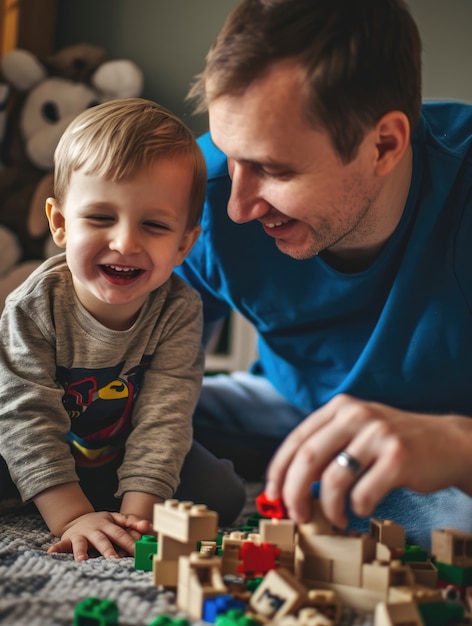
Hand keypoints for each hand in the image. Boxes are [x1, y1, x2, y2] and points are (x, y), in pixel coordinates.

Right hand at [47, 511, 152, 561]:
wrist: (79, 519)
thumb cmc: (102, 523)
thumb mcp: (117, 519)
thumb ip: (132, 522)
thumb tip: (148, 526)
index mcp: (109, 524)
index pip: (121, 533)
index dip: (130, 541)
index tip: (138, 551)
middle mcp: (95, 529)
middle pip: (103, 539)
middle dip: (108, 549)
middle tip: (114, 559)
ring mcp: (81, 534)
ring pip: (82, 544)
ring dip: (82, 552)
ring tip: (82, 560)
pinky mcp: (69, 539)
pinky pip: (61, 545)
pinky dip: (57, 549)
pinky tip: (51, 552)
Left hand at [265, 393, 471, 528]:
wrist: (447, 442)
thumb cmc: (393, 443)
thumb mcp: (356, 431)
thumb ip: (326, 447)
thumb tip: (289, 484)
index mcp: (339, 408)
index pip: (296, 440)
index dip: (279, 471)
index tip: (273, 495)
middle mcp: (355, 415)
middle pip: (307, 458)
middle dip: (295, 493)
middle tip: (297, 515)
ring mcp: (377, 434)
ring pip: (333, 480)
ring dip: (327, 509)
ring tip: (334, 519)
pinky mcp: (398, 457)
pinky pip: (364, 493)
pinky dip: (356, 509)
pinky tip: (361, 511)